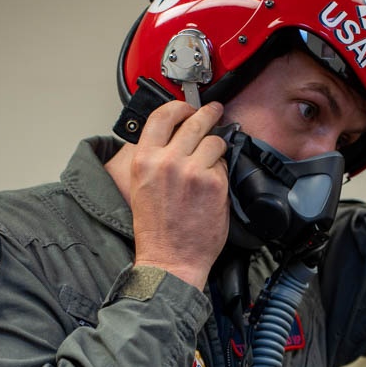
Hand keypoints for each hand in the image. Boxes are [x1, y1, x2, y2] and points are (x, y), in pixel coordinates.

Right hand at [128, 100, 229, 290]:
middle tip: (214, 111)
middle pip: (193, 122)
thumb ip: (155, 158)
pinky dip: (221, 171)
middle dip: (207, 113)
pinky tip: (213, 186)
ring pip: (214, 141)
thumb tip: (174, 136)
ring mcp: (193, 171)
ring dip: (216, 147)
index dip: (178, 106)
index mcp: (145, 160)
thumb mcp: (141, 186)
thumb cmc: (156, 231)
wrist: (170, 260)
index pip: (162, 116)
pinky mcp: (214, 183)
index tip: (187, 107)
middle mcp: (167, 161)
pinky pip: (223, 165)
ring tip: (212, 160)